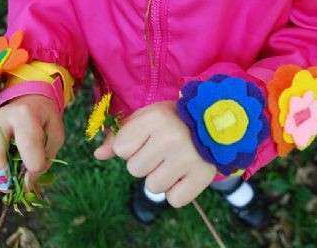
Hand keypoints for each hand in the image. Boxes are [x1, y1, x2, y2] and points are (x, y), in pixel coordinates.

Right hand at [0, 94, 64, 190]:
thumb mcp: (55, 134)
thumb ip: (46, 158)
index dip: (35, 166)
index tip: (37, 171)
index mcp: (24, 115)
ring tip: (10, 168)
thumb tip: (27, 182)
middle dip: (4, 176)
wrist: (25, 104)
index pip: (28, 144)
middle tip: (14, 182)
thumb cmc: (43, 121)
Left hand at [95, 101, 216, 207]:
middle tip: (163, 150)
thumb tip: (98, 154)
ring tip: (174, 161)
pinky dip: (178, 192)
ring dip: (161, 178)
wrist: (217, 122)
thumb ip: (120, 135)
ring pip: (153, 187)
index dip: (131, 146)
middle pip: (135, 170)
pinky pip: (174, 200)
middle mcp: (170, 138)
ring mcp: (188, 158)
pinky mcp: (202, 176)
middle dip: (146, 162)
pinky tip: (185, 174)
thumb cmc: (174, 120)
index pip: (121, 149)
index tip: (147, 138)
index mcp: (155, 119)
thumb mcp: (147, 118)